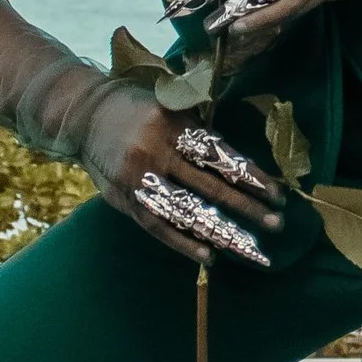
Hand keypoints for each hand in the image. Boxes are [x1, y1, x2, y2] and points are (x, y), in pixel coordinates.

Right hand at [39, 70, 282, 268]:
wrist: (83, 116)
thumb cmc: (138, 109)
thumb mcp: (170, 106)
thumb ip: (200, 131)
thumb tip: (242, 164)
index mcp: (173, 125)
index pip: (221, 156)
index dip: (252, 177)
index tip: (278, 196)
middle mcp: (156, 152)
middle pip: (210, 187)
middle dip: (247, 209)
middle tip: (277, 226)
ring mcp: (138, 178)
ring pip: (186, 212)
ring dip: (221, 231)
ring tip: (249, 248)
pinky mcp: (124, 199)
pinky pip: (157, 226)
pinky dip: (183, 243)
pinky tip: (208, 256)